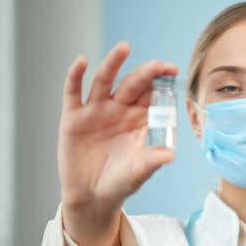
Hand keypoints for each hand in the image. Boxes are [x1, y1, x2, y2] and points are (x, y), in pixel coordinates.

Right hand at [58, 42, 177, 245]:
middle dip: (145, 72)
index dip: (160, 81)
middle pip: (132, 84)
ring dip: (113, 63)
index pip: (151, 93)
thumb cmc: (121, 181)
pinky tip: (81, 61)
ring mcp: (95, 110)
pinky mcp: (73, 117)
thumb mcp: (138, 171)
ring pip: (105, 81)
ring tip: (124, 48)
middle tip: (158, 65)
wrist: (92, 197)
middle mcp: (118, 109)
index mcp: (138, 118)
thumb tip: (171, 154)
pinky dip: (75, 76)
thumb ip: (152, 160)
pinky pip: (73, 92)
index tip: (173, 71)